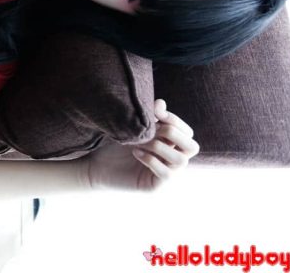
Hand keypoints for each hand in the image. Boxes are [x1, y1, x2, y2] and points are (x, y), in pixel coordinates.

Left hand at [82, 99, 199, 191]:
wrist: (97, 165)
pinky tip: (136, 153)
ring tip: (139, 142)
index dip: (174, 120)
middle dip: (172, 133)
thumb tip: (161, 103)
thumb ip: (149, 116)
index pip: (187, 133)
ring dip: (160, 147)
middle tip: (151, 130)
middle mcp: (172, 160)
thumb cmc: (116, 144)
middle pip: (193, 147)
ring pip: (181, 161)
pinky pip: (167, 174)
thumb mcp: (134, 128)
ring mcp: (166, 174)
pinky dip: (152, 160)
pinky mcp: (155, 185)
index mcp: (171, 146)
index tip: (155, 111)